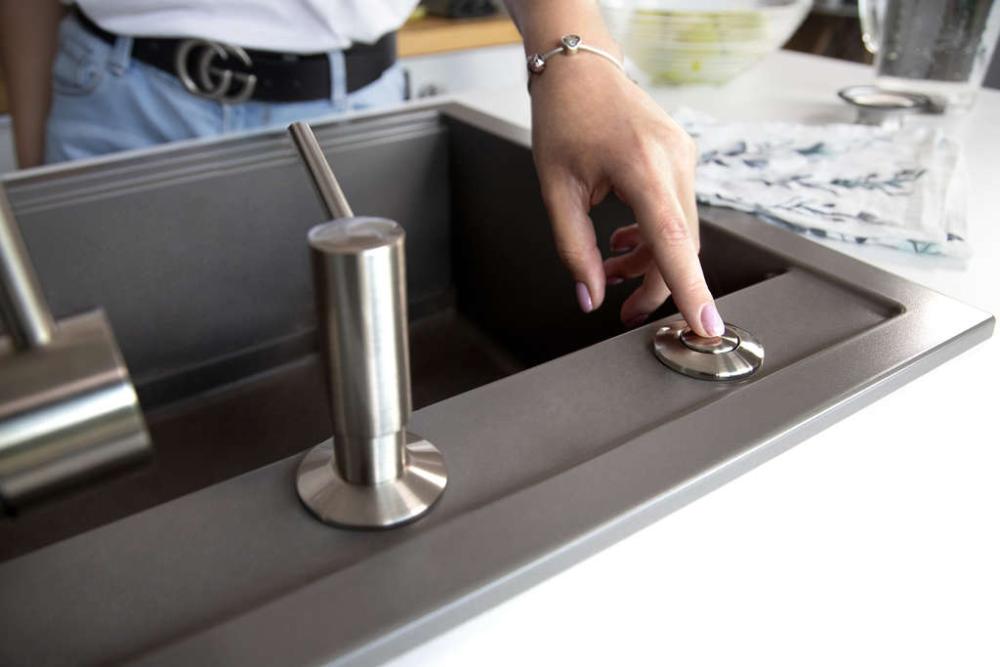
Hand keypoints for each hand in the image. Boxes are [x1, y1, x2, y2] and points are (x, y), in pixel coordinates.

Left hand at [528, 49, 723, 337]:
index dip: (689, 290)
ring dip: (650, 260)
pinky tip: (625, 239)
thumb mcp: (556, 190)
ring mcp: (684, 156)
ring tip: (612, 268)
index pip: (673, 242)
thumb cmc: (564, 120)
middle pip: (680, 246)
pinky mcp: (682, 157)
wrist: (579, 71)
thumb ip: (574, 249)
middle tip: (624, 310)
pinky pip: (677, 210)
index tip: (706, 327)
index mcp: (643, 167)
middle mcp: (674, 160)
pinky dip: (654, 234)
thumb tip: (590, 297)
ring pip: (680, 232)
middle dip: (655, 284)